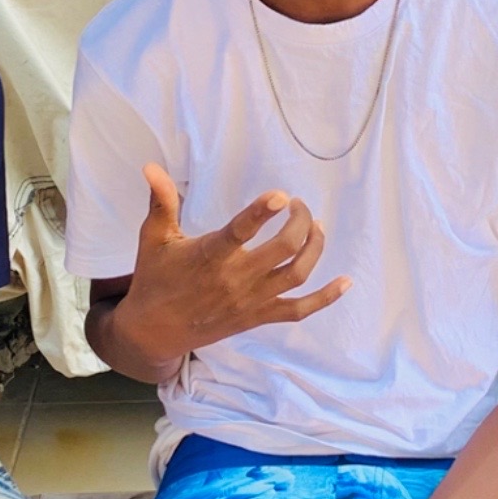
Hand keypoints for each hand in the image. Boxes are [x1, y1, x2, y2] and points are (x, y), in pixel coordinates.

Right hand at [116, 164, 350, 369]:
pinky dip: (326, 298)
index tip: (281, 196)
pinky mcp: (258, 317)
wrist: (155, 331)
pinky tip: (346, 282)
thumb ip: (161, 201)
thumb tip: (151, 167)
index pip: (240, 232)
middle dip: (301, 222)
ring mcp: (250, 301)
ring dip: (316, 248)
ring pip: (297, 274)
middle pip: (284, 249)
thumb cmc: (155, 279)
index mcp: (209, 256)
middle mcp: (235, 279)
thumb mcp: (154, 238)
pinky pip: (299, 310)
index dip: (262, 213)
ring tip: (316, 226)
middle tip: (299, 205)